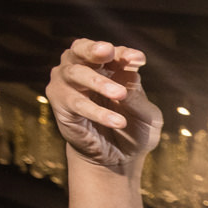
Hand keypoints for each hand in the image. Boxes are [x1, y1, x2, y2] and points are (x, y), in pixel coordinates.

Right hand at [47, 39, 162, 175]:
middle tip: (107, 50)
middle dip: (93, 49)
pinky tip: (117, 121)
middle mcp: (84, 68)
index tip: (139, 59)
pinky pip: (76, 103)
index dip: (124, 53)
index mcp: (109, 66)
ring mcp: (68, 84)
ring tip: (120, 94)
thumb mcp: (146, 115)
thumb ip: (138, 95)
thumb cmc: (134, 130)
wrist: (119, 158)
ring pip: (75, 73)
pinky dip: (97, 111)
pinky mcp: (60, 104)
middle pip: (81, 49)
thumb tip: (131, 74)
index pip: (113, 53)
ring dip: (98, 81)